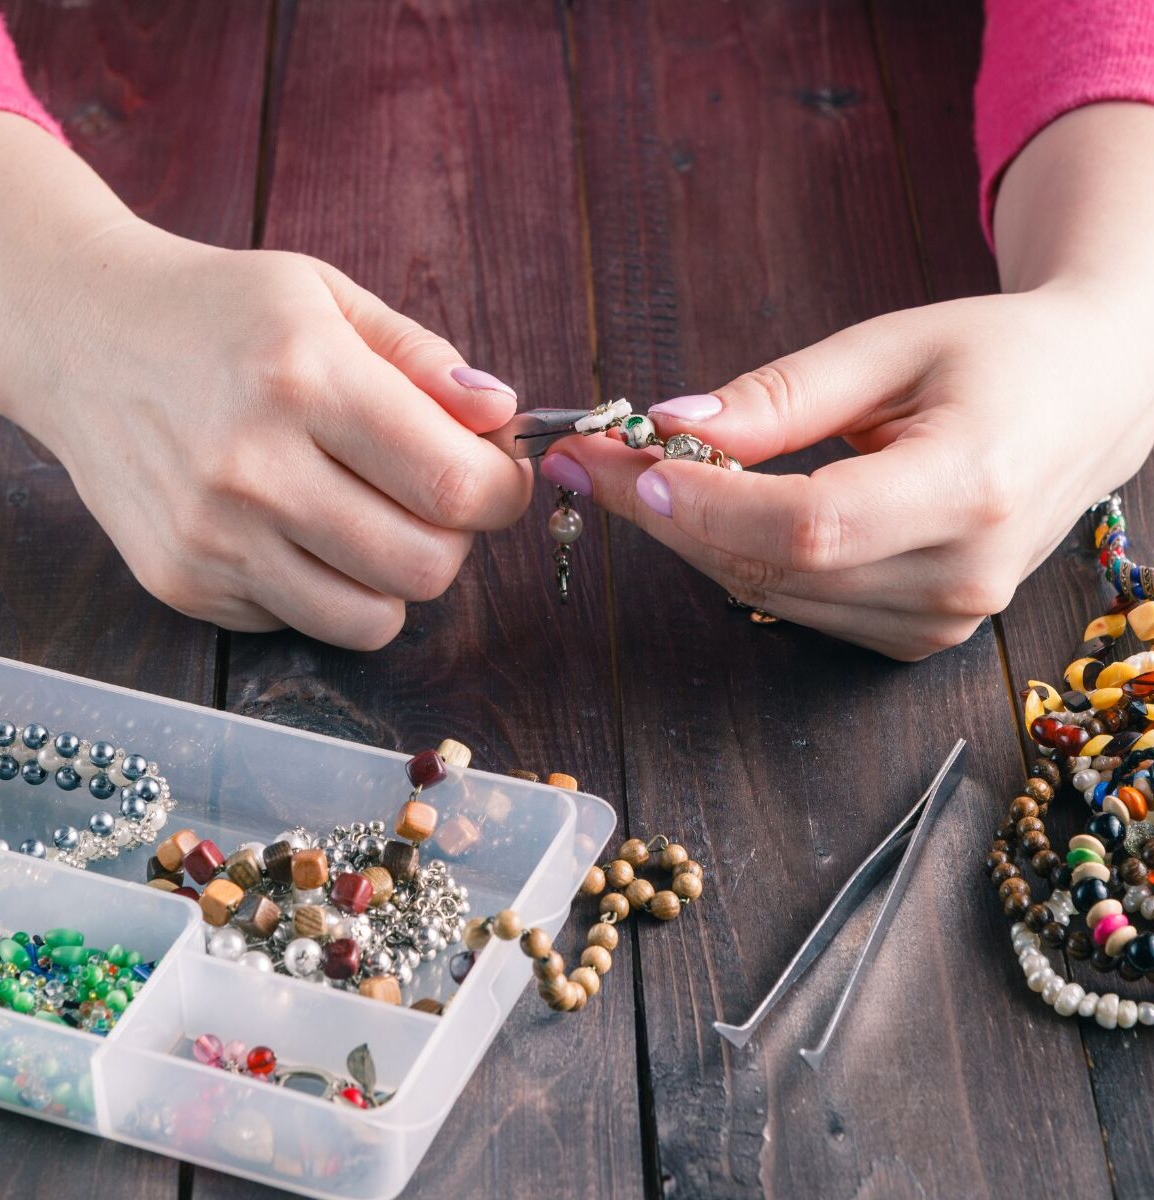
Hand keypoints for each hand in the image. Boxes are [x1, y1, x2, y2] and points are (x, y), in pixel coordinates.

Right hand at [26, 226, 531, 647]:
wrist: (73, 335)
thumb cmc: (219, 311)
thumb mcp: (326, 297)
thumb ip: (424, 359)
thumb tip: (502, 416)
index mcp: (303, 375)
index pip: (453, 485)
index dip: (502, 493)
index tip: (497, 477)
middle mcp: (251, 467)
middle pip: (425, 568)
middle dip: (456, 539)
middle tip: (433, 497)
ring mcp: (210, 538)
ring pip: (372, 621)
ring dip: (394, 578)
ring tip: (369, 519)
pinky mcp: (182, 583)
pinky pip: (304, 622)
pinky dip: (323, 587)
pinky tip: (292, 527)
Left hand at [540, 288, 1153, 658]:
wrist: (1088, 404)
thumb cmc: (1002, 357)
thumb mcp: (892, 347)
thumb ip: (781, 397)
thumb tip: (673, 426)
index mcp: (972, 488)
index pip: (811, 525)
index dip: (711, 505)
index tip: (632, 464)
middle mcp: (961, 575)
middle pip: (774, 567)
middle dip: (669, 517)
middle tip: (597, 461)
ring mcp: (941, 620)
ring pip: (770, 595)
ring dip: (692, 540)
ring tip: (640, 477)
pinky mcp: (918, 636)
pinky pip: (796, 607)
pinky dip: (739, 560)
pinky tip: (713, 514)